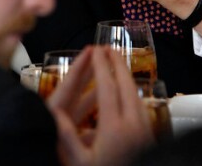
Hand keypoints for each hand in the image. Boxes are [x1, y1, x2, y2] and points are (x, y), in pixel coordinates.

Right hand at [47, 46, 153, 165]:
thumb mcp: (80, 162)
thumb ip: (66, 137)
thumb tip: (52, 114)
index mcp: (114, 127)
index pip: (107, 87)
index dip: (100, 66)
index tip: (94, 50)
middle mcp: (132, 123)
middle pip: (126, 85)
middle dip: (116, 63)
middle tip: (107, 47)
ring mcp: (144, 129)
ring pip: (136, 93)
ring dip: (125, 75)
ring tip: (116, 63)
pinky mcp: (149, 137)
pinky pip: (140, 105)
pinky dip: (132, 91)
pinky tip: (126, 92)